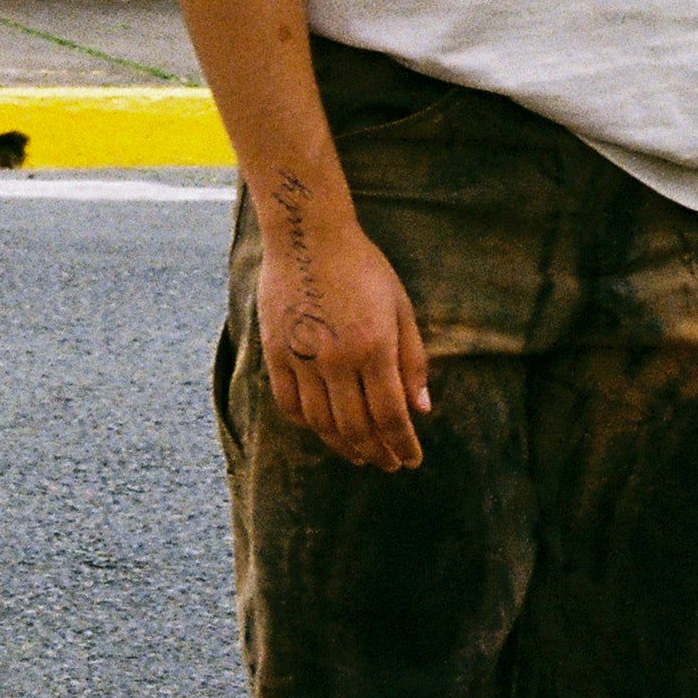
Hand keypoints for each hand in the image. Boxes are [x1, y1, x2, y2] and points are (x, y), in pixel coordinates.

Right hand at [255, 174, 430, 470]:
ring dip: (344, 446)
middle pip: (357, 427)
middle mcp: (337, 360)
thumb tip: (421, 409)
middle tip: (388, 464)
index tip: (411, 460)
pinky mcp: (276, 353)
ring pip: (322, 423)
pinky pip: (290, 405)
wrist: (308, 233)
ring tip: (360, 455)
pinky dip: (308, 425)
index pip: (390, 415)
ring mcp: (302, 358)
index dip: (402, 445)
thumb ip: (412, 359)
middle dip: (377, 452)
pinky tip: (323, 430)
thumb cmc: (362, 265)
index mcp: (374, 347)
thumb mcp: (400, 306)